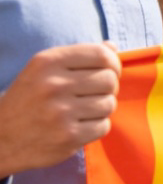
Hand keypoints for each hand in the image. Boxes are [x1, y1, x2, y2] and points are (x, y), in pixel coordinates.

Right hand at [0, 43, 121, 175]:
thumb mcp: (43, 70)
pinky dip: (96, 127)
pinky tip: (78, 126)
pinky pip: (104, 126)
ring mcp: (61, 113)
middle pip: (109, 80)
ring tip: (83, 111)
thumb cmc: (28, 99)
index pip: (102, 55)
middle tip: (92, 95)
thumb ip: (79, 56)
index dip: (113, 63)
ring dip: (102, 108)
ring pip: (109, 103)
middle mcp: (53, 85)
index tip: (108, 71)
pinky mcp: (68, 137)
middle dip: (107, 87)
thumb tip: (112, 46)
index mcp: (47, 62)